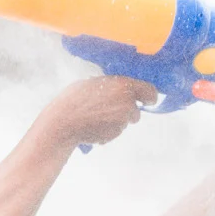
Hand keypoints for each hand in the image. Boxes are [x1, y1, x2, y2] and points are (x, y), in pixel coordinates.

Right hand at [39, 76, 158, 147]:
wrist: (65, 121)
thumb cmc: (75, 98)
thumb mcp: (96, 82)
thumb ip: (113, 86)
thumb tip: (122, 89)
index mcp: (123, 85)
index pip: (149, 91)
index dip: (149, 97)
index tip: (148, 100)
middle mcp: (127, 103)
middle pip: (137, 110)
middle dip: (128, 111)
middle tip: (111, 108)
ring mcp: (123, 120)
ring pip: (127, 121)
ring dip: (118, 120)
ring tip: (98, 116)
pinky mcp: (116, 133)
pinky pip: (117, 130)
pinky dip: (109, 129)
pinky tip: (95, 125)